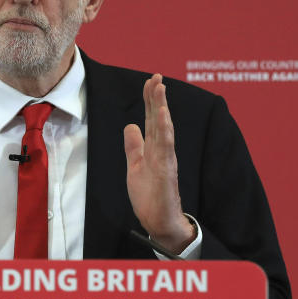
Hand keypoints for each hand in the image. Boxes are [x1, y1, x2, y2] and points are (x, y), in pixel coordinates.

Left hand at [124, 74, 194, 253]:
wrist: (159, 222)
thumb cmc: (150, 196)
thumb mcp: (135, 166)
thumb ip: (134, 146)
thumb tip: (130, 126)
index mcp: (153, 148)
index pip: (151, 119)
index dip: (150, 100)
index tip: (149, 81)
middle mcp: (162, 150)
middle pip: (158, 119)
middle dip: (157, 97)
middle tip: (156, 76)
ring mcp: (166, 159)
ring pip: (164, 129)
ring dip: (162, 108)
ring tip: (160, 89)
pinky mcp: (167, 171)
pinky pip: (166, 148)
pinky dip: (165, 131)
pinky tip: (164, 116)